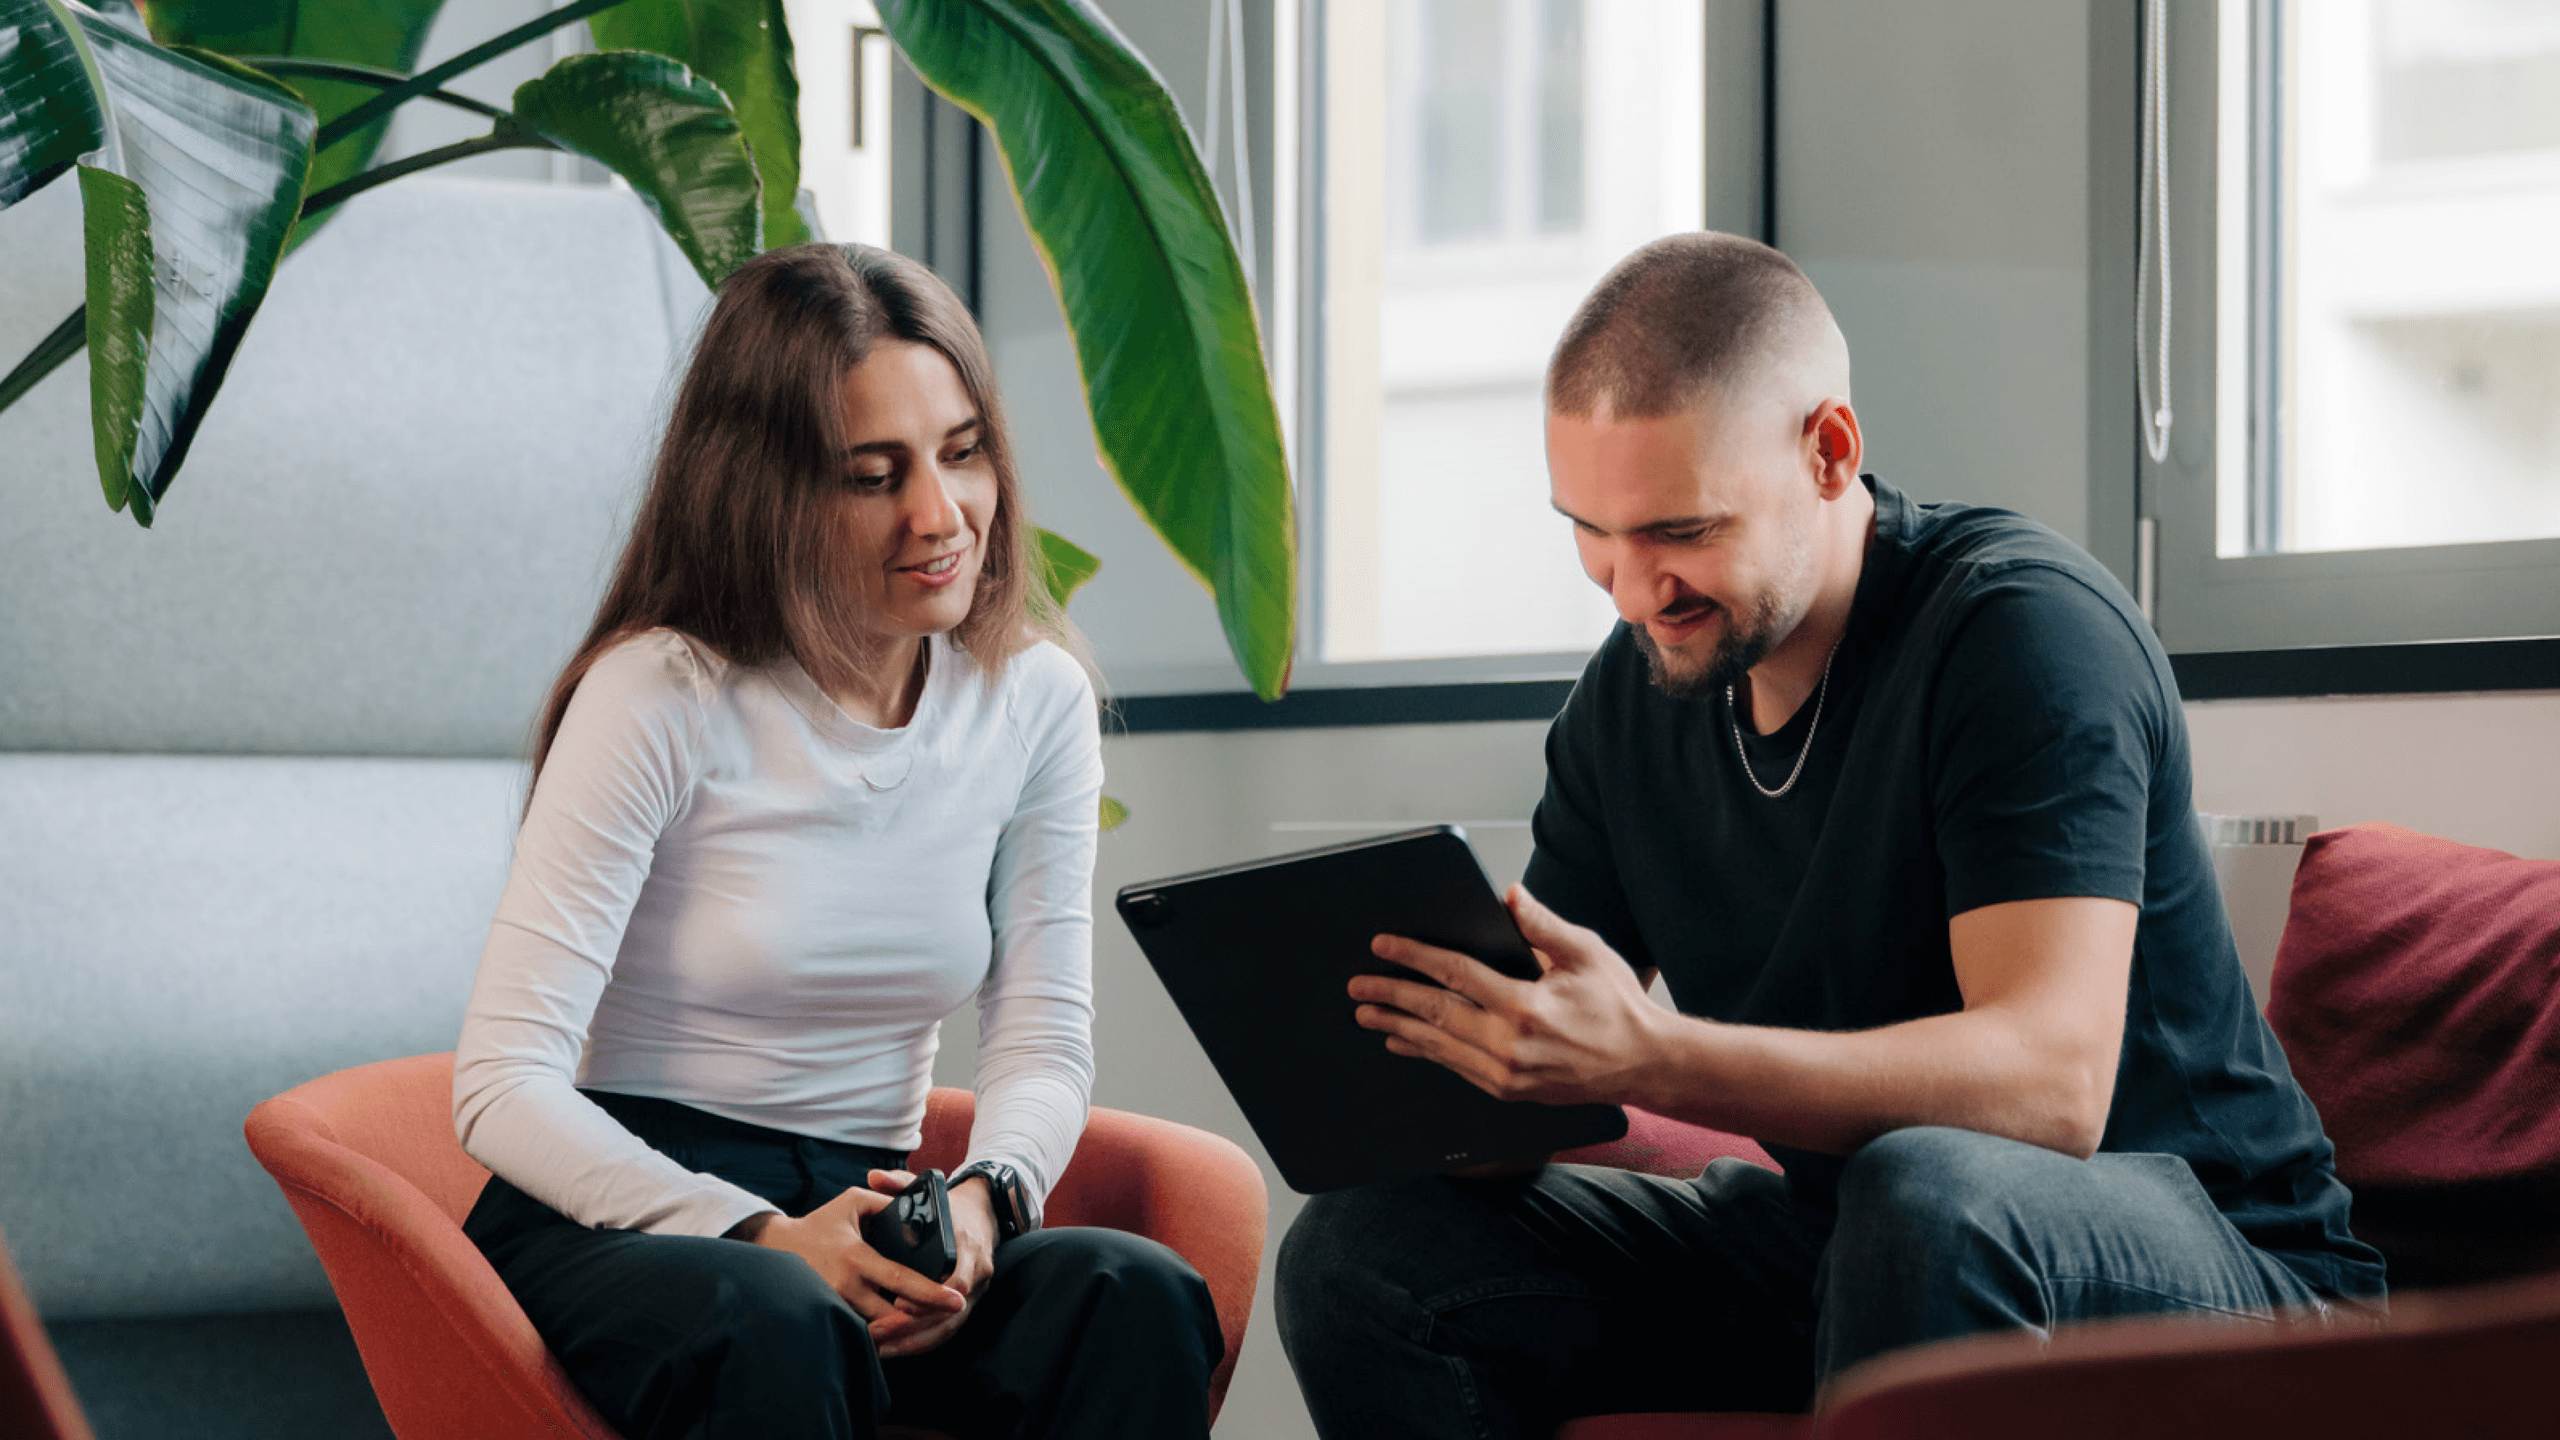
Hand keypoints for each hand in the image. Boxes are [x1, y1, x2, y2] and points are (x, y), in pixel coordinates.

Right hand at [743, 1171, 967, 1342]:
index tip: (956, 1300)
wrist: (777, 1247)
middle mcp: (847, 1286)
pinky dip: (883, 1333)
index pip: (901, 1280)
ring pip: (878, 1330)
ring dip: (903, 1330)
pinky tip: (899, 1328)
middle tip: (947, 1315)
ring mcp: (836, 1305)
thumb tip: (916, 1207)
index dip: (931, 1293)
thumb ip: (885, 1201)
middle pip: (894, 1316)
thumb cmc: (819, 1223)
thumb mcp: (852, 1202)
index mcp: (856, 1257)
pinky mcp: (829, 1316)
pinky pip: (862, 1332)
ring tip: (928, 1322)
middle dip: (922, 1319)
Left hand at [865, 1169, 998, 1358]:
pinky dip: (921, 1344)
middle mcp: (976, 1273)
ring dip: (914, 1341)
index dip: (929, 1294)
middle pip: (951, 1313)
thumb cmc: (948, 1205)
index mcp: (968, 1245)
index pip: (957, 1279)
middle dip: (914, 1326)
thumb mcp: (928, 1189)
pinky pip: (946, 1332)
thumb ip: (899, 1183)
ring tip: (879, 1348)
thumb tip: (874, 1176)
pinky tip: (893, 1350)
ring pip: (948, 1328)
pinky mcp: (966, 1306)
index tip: (898, 1301)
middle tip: (878, 1332)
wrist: (981, 1215)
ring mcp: (974, 1293)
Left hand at [1351, 884, 1665, 1106]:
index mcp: (1526, 1006)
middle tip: (1357, 986)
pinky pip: (1455, 1067)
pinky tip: (1404, 1042)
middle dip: (1391, 997)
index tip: (1383, 945)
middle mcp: (1510, 1045)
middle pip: (1435, 1014)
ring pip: (1439, 1046)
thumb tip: (1509, 894)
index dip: (1414, 957)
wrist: (1644, 1063)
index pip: (1455, 975)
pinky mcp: (1508, 1090)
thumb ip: (1542, 925)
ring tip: (1367, 1015)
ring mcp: (1506, 1073)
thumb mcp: (1586, 953)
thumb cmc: (1617, 1004)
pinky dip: (1426, 1052)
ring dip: (1398, 1028)